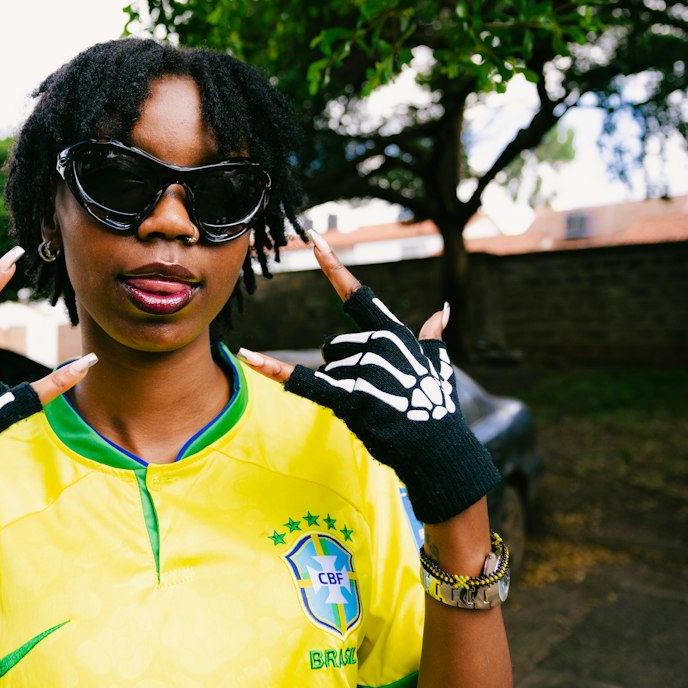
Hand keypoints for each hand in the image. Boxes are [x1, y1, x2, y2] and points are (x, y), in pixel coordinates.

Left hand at [238, 232, 498, 524]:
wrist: (438, 449)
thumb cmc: (436, 409)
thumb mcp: (438, 366)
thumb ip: (433, 337)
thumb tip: (442, 311)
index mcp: (394, 333)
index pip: (357, 294)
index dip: (333, 266)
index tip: (313, 239)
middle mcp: (377, 345)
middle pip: (332, 346)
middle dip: (343, 371)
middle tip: (375, 396)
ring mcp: (364, 370)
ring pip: (326, 370)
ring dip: (341, 391)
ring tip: (373, 408)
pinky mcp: (350, 398)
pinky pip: (302, 381)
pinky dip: (272, 370)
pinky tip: (245, 354)